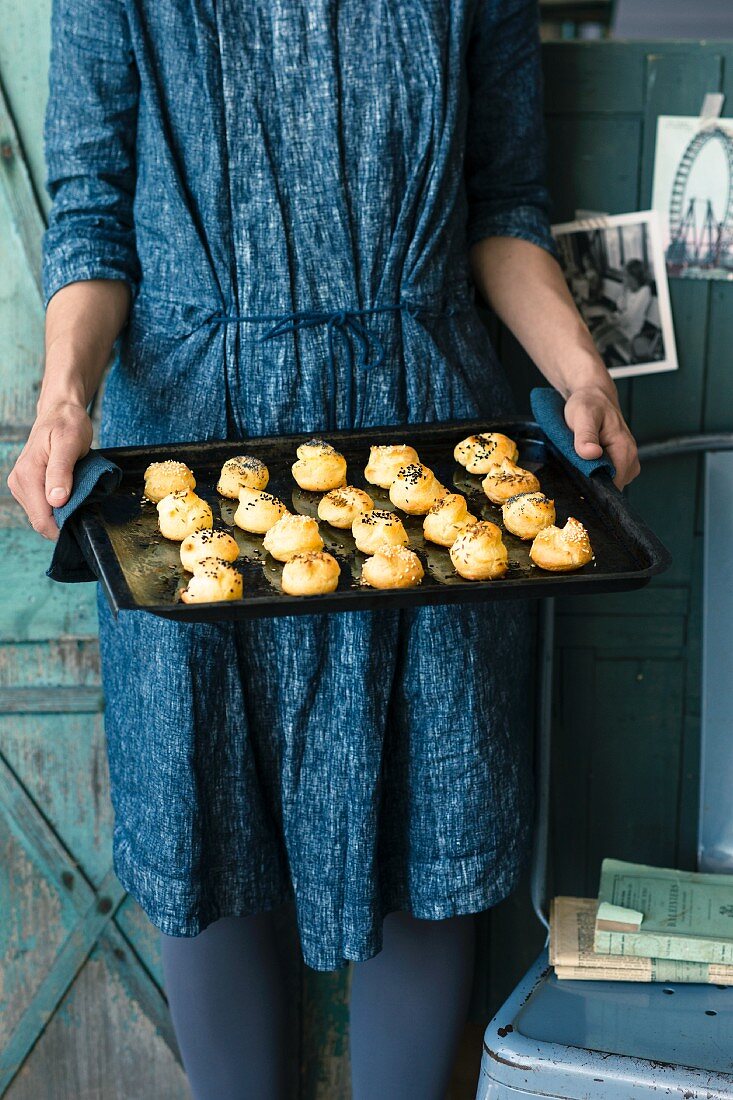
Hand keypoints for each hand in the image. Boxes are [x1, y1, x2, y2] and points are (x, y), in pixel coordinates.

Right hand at [7, 401, 92, 538]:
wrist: (60, 411)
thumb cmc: (68, 424)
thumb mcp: (69, 444)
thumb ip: (61, 472)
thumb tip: (56, 501)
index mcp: (27, 475)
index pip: (42, 519)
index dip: (63, 527)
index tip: (83, 520)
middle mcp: (19, 483)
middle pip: (41, 520)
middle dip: (63, 520)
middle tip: (85, 505)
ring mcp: (21, 485)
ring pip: (42, 516)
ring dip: (61, 513)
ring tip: (77, 495)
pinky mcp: (27, 486)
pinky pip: (43, 507)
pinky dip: (58, 506)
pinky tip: (69, 494)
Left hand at [564, 385, 639, 489]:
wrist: (594, 396)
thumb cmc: (588, 404)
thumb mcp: (582, 416)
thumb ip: (586, 436)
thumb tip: (591, 454)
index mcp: (625, 449)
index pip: (613, 483)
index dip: (594, 485)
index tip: (577, 477)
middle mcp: (631, 458)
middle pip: (611, 486)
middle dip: (592, 481)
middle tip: (575, 464)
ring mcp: (627, 462)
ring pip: (609, 483)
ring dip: (592, 476)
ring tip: (579, 459)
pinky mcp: (620, 463)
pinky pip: (608, 477)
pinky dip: (595, 473)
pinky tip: (585, 460)